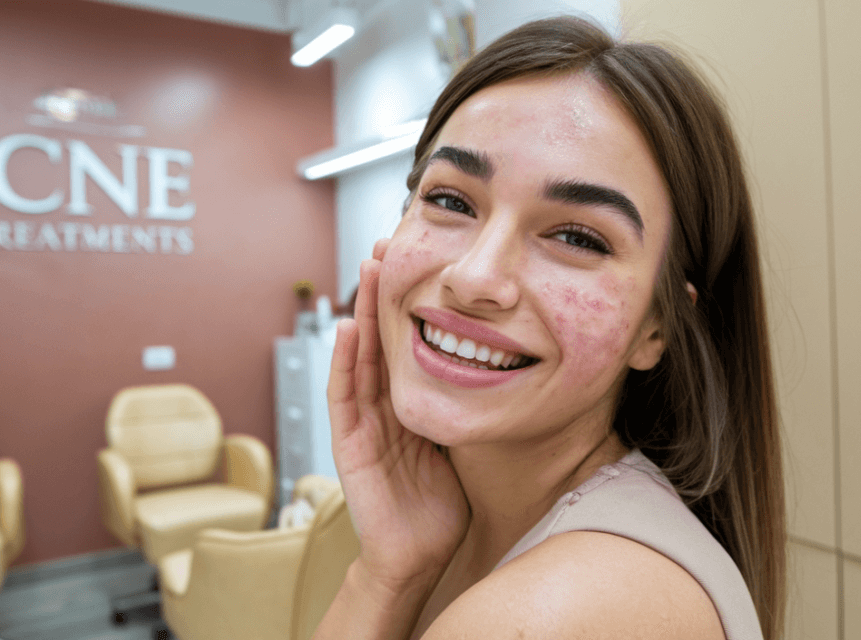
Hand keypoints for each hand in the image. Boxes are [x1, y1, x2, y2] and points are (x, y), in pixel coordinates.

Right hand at [328, 239, 469, 590]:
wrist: (417, 557)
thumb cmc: (443, 506)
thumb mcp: (465, 441)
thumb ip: (473, 406)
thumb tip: (515, 369)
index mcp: (412, 403)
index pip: (411, 342)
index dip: (415, 302)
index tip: (425, 259)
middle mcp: (385, 406)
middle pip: (384, 337)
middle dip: (385, 292)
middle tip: (392, 243)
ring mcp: (364, 423)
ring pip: (362, 355)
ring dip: (363, 311)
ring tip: (370, 267)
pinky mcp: (349, 445)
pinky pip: (344, 396)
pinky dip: (344, 362)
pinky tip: (348, 328)